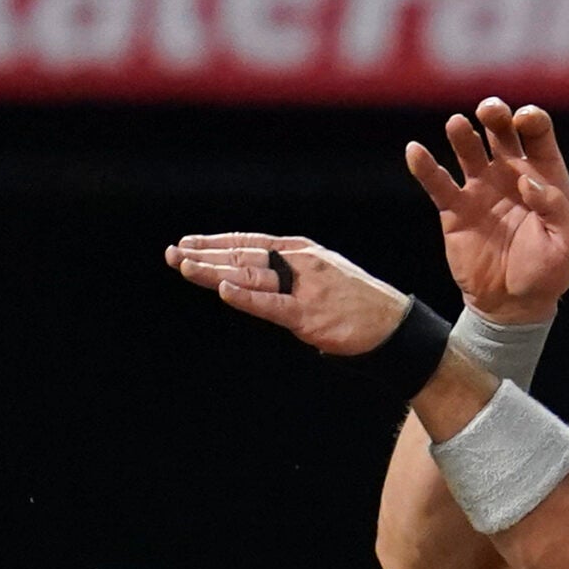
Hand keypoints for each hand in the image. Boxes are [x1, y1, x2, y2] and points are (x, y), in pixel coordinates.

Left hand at [165, 233, 409, 355]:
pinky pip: (271, 305)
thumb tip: (259, 281)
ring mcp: (304, 288)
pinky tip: (223, 291)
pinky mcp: (309, 316)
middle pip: (243, 255)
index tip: (187, 244)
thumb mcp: (324, 276)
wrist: (394, 327)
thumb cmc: (360, 305)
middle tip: (173, 253)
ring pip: (249, 275)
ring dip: (214, 271)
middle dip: (204, 254)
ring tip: (184, 265)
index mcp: (301, 251)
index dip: (216, 242)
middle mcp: (299, 263)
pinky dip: (245, 297)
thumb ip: (291, 276)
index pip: (250, 242)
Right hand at [405, 98, 568, 325]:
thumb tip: (526, 180)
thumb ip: (554, 207)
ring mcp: (480, 188)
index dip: (531, 118)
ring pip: (468, 149)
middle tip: (488, 111)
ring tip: (457, 125)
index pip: (537, 132)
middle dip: (495, 114)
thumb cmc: (548, 271)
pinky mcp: (455, 209)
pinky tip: (415, 151)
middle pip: (500, 130)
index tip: (523, 121)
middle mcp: (510, 173)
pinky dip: (425, 166)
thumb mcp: (566, 241)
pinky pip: (438, 182)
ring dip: (462, 133)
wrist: (514, 305)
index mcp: (543, 174)